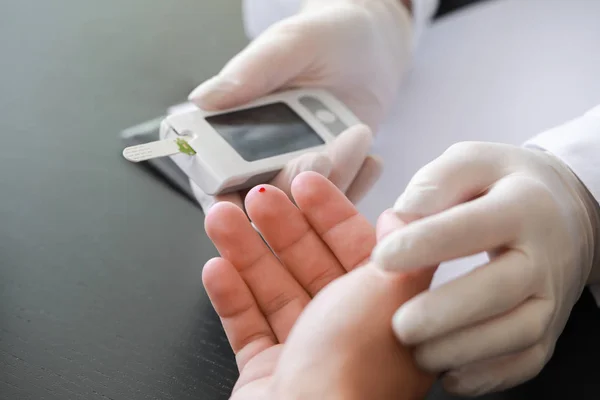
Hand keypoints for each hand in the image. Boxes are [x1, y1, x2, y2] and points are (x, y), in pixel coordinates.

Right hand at [188, 0, 412, 209]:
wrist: (372, 48)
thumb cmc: (324, 37)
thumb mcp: (289, 45)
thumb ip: (251, 71)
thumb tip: (203, 98)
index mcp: (231, 130)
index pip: (214, 179)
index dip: (222, 197)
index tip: (245, 193)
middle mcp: (261, 159)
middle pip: (262, 200)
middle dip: (289, 183)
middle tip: (317, 156)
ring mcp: (300, 170)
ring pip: (305, 204)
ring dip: (332, 178)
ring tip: (355, 136)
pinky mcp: (335, 177)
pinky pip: (342, 196)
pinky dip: (358, 180)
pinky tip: (371, 157)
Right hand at [203, 172, 433, 398]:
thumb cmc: (355, 370)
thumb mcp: (391, 293)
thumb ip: (402, 251)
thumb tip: (405, 219)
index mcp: (382, 309)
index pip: (355, 247)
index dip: (329, 212)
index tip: (305, 184)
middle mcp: (346, 330)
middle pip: (307, 263)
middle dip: (279, 226)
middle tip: (255, 197)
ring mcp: (304, 352)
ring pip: (271, 289)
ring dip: (244, 251)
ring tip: (219, 219)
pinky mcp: (268, 373)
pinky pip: (247, 326)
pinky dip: (230, 298)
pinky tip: (216, 269)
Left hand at [372, 142, 599, 394]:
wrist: (562, 213)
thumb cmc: (501, 185)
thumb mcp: (471, 162)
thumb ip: (434, 183)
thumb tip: (397, 221)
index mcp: (521, 205)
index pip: (473, 226)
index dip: (425, 244)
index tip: (380, 259)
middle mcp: (543, 254)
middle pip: (501, 289)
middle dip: (447, 312)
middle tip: (399, 325)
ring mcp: (550, 296)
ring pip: (517, 333)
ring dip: (464, 350)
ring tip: (417, 353)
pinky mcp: (548, 327)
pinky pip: (526, 360)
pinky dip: (489, 375)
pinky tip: (449, 375)